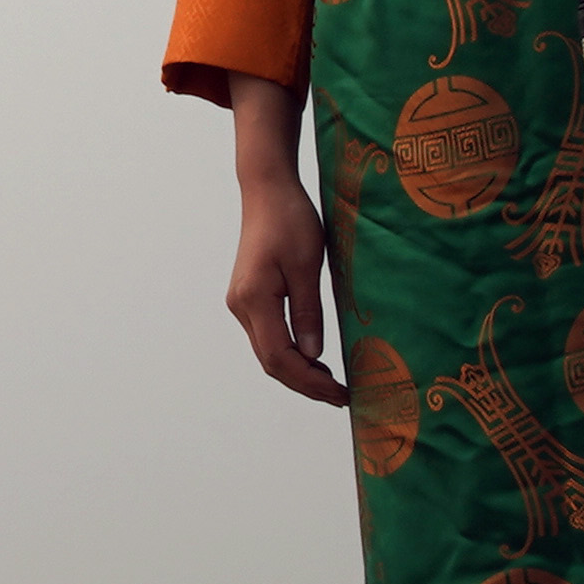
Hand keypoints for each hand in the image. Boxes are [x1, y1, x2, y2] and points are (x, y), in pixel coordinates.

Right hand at [224, 90, 348, 407]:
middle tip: (342, 395)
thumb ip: (308, 313)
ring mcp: (242, 302)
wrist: (267, 188)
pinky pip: (268, 337)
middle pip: (270, 361)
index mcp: (254, 299)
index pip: (280, 358)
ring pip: (267, 352)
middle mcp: (241, 306)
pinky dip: (290, 354)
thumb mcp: (307, 266)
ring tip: (332, 382)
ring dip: (298, 371)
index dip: (311, 382)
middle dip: (305, 383)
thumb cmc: (290, 219)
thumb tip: (312, 356)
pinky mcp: (249, 296)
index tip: (341, 393)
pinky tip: (313, 357)